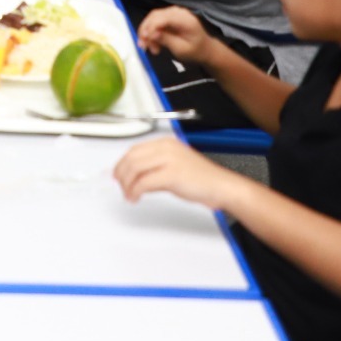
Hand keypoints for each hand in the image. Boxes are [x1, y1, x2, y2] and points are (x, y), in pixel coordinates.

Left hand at [114, 137, 243, 209]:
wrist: (222, 187)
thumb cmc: (202, 179)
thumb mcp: (175, 165)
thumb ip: (156, 165)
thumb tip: (135, 174)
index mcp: (166, 143)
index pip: (134, 150)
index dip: (122, 163)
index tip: (118, 174)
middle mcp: (166, 148)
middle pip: (131, 158)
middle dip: (121, 174)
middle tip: (120, 186)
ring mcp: (168, 160)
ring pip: (134, 169)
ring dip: (127, 184)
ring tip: (129, 195)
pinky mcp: (171, 175)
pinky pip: (143, 183)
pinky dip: (135, 191)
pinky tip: (135, 198)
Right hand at [135, 6, 217, 64]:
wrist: (205, 49)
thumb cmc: (196, 51)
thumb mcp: (182, 49)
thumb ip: (166, 40)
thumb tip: (151, 34)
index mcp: (185, 20)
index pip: (162, 18)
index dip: (150, 28)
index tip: (145, 40)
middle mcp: (179, 13)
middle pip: (155, 16)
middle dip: (146, 31)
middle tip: (143, 45)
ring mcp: (174, 14)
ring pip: (152, 18)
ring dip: (147, 32)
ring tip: (149, 47)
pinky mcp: (170, 17)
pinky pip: (155, 21)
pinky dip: (151, 32)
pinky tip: (153, 42)